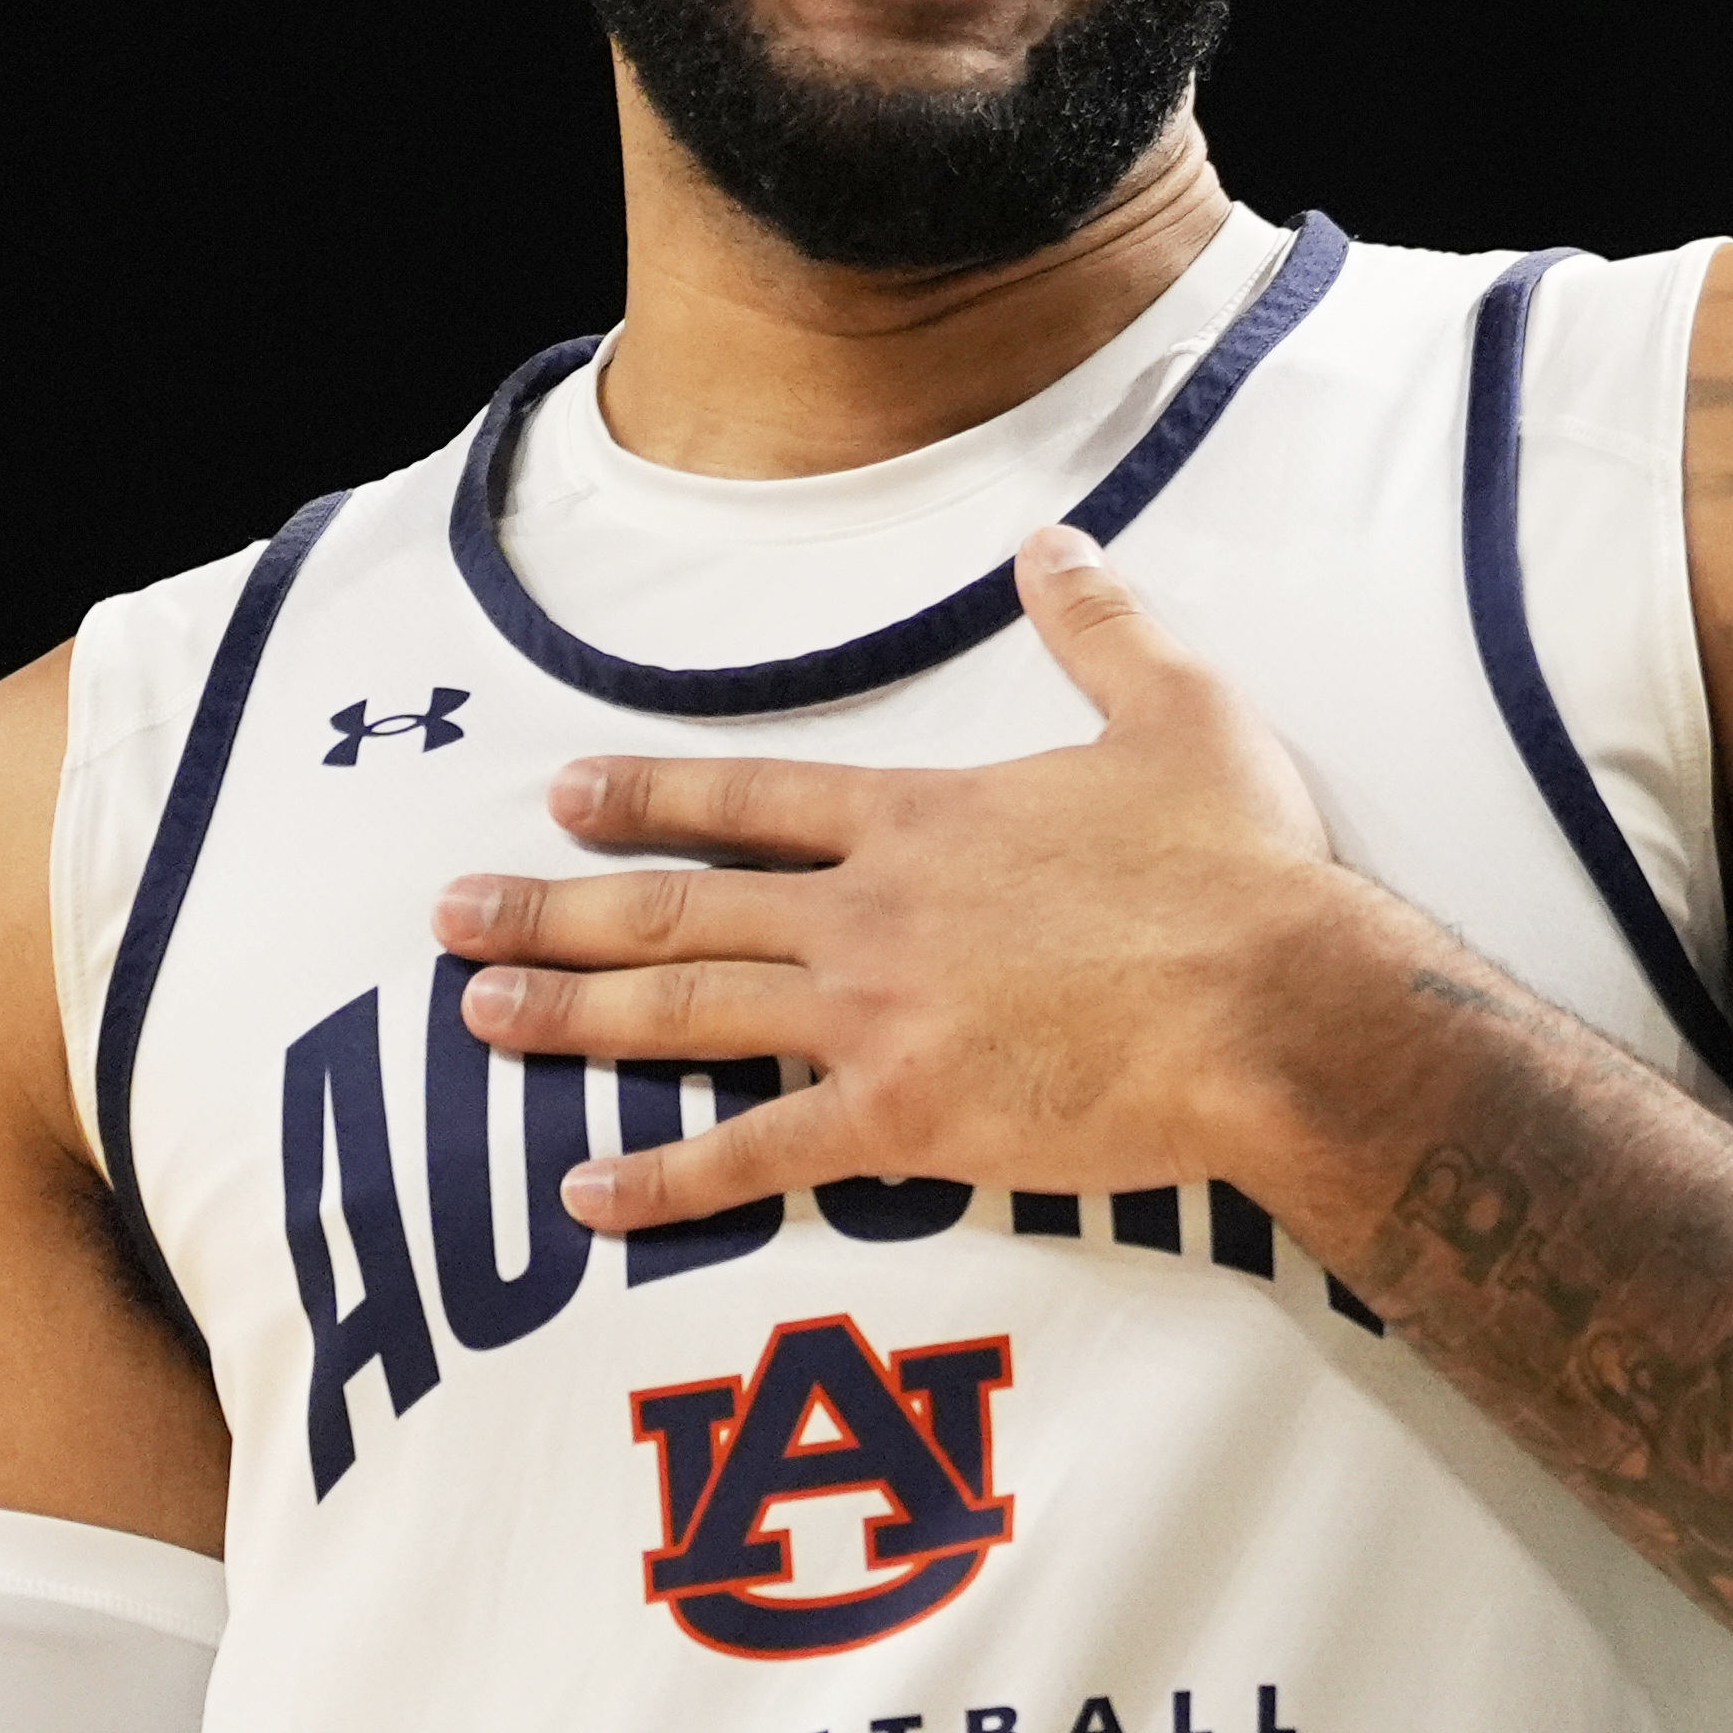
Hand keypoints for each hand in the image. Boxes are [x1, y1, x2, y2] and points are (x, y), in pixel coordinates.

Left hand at [434, 529, 1354, 1229]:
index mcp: (924, 819)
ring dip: (570, 1011)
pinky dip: (664, 1178)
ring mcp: (875, 1019)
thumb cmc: (1241, 871)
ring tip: (477, 1011)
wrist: (1279, 1007)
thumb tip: (1055, 545)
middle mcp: (872, 912)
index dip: (651, 797)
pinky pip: (756, 1153)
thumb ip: (1100, 627)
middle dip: (555, 906)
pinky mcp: (902, 1121)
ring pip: (686, 1009)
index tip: (565, 795)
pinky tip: (588, 1188)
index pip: (755, 798)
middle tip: (452, 913)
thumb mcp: (1180, 712)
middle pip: (681, 904)